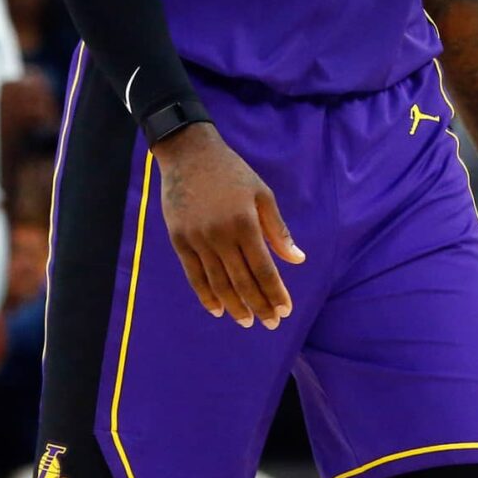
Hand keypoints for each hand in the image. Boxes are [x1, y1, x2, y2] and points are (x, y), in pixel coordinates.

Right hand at [154, 123, 304, 329]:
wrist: (188, 153)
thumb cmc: (231, 172)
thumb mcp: (262, 194)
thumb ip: (278, 230)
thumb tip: (298, 259)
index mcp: (245, 223)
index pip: (263, 268)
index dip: (275, 292)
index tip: (285, 310)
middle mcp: (221, 235)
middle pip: (242, 281)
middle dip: (259, 305)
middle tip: (271, 323)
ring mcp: (198, 239)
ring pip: (218, 283)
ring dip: (235, 306)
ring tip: (247, 321)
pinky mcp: (179, 240)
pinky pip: (194, 275)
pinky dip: (206, 295)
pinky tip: (218, 309)